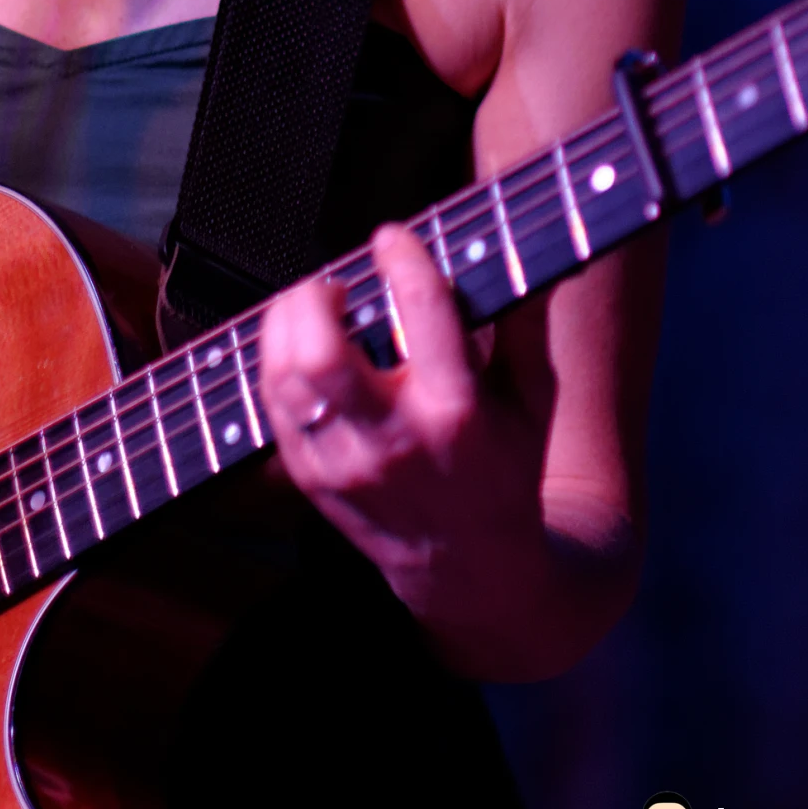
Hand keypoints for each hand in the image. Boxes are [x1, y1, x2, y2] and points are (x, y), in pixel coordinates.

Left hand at [257, 222, 569, 675]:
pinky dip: (277, 363)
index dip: (401, 258)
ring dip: (287, 324)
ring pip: (284, 377)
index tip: (393, 239)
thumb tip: (525, 247)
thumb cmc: (508, 468)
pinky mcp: (311, 480)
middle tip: (337, 282)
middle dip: (317, 297)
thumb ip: (524, 320)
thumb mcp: (534, 397)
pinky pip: (273, 406)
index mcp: (457, 413)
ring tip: (313, 307)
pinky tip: (300, 346)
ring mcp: (344, 466)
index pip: (420, 311)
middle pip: (321, 352)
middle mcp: (393, 441)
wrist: (475, 569)